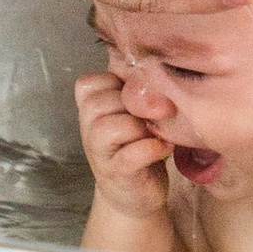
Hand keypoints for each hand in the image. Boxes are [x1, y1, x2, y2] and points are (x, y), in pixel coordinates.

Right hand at [76, 69, 178, 251]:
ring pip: (111, 127)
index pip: (90, 82)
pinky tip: (163, 148)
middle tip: (155, 115)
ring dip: (140, 127)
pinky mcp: (117, 173)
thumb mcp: (133, 111)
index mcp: (90, 108)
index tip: (136, 97)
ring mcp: (99, 153)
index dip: (117, 85)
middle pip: (102, 102)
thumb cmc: (138, 143)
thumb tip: (155, 59)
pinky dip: (152, 148)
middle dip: (134, 105)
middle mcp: (88, 128)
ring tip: (156, 132)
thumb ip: (134, 88)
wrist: (136, 193)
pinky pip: (132, 154)